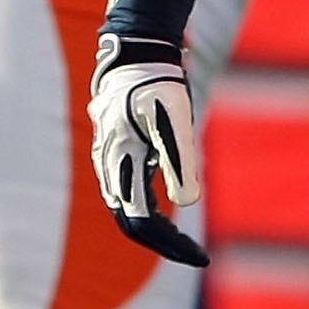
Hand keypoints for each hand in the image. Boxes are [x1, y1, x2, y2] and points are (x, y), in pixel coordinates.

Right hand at [89, 33, 207, 266]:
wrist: (135, 53)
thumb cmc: (159, 84)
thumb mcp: (177, 120)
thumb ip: (180, 161)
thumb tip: (186, 204)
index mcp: (122, 161)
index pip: (141, 221)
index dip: (169, 244)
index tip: (200, 256)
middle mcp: (109, 163)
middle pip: (129, 221)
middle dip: (162, 242)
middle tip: (195, 253)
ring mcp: (108, 156)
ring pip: (123, 207)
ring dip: (152, 227)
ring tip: (180, 238)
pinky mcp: (113, 149)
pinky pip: (123, 189)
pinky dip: (145, 207)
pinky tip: (163, 207)